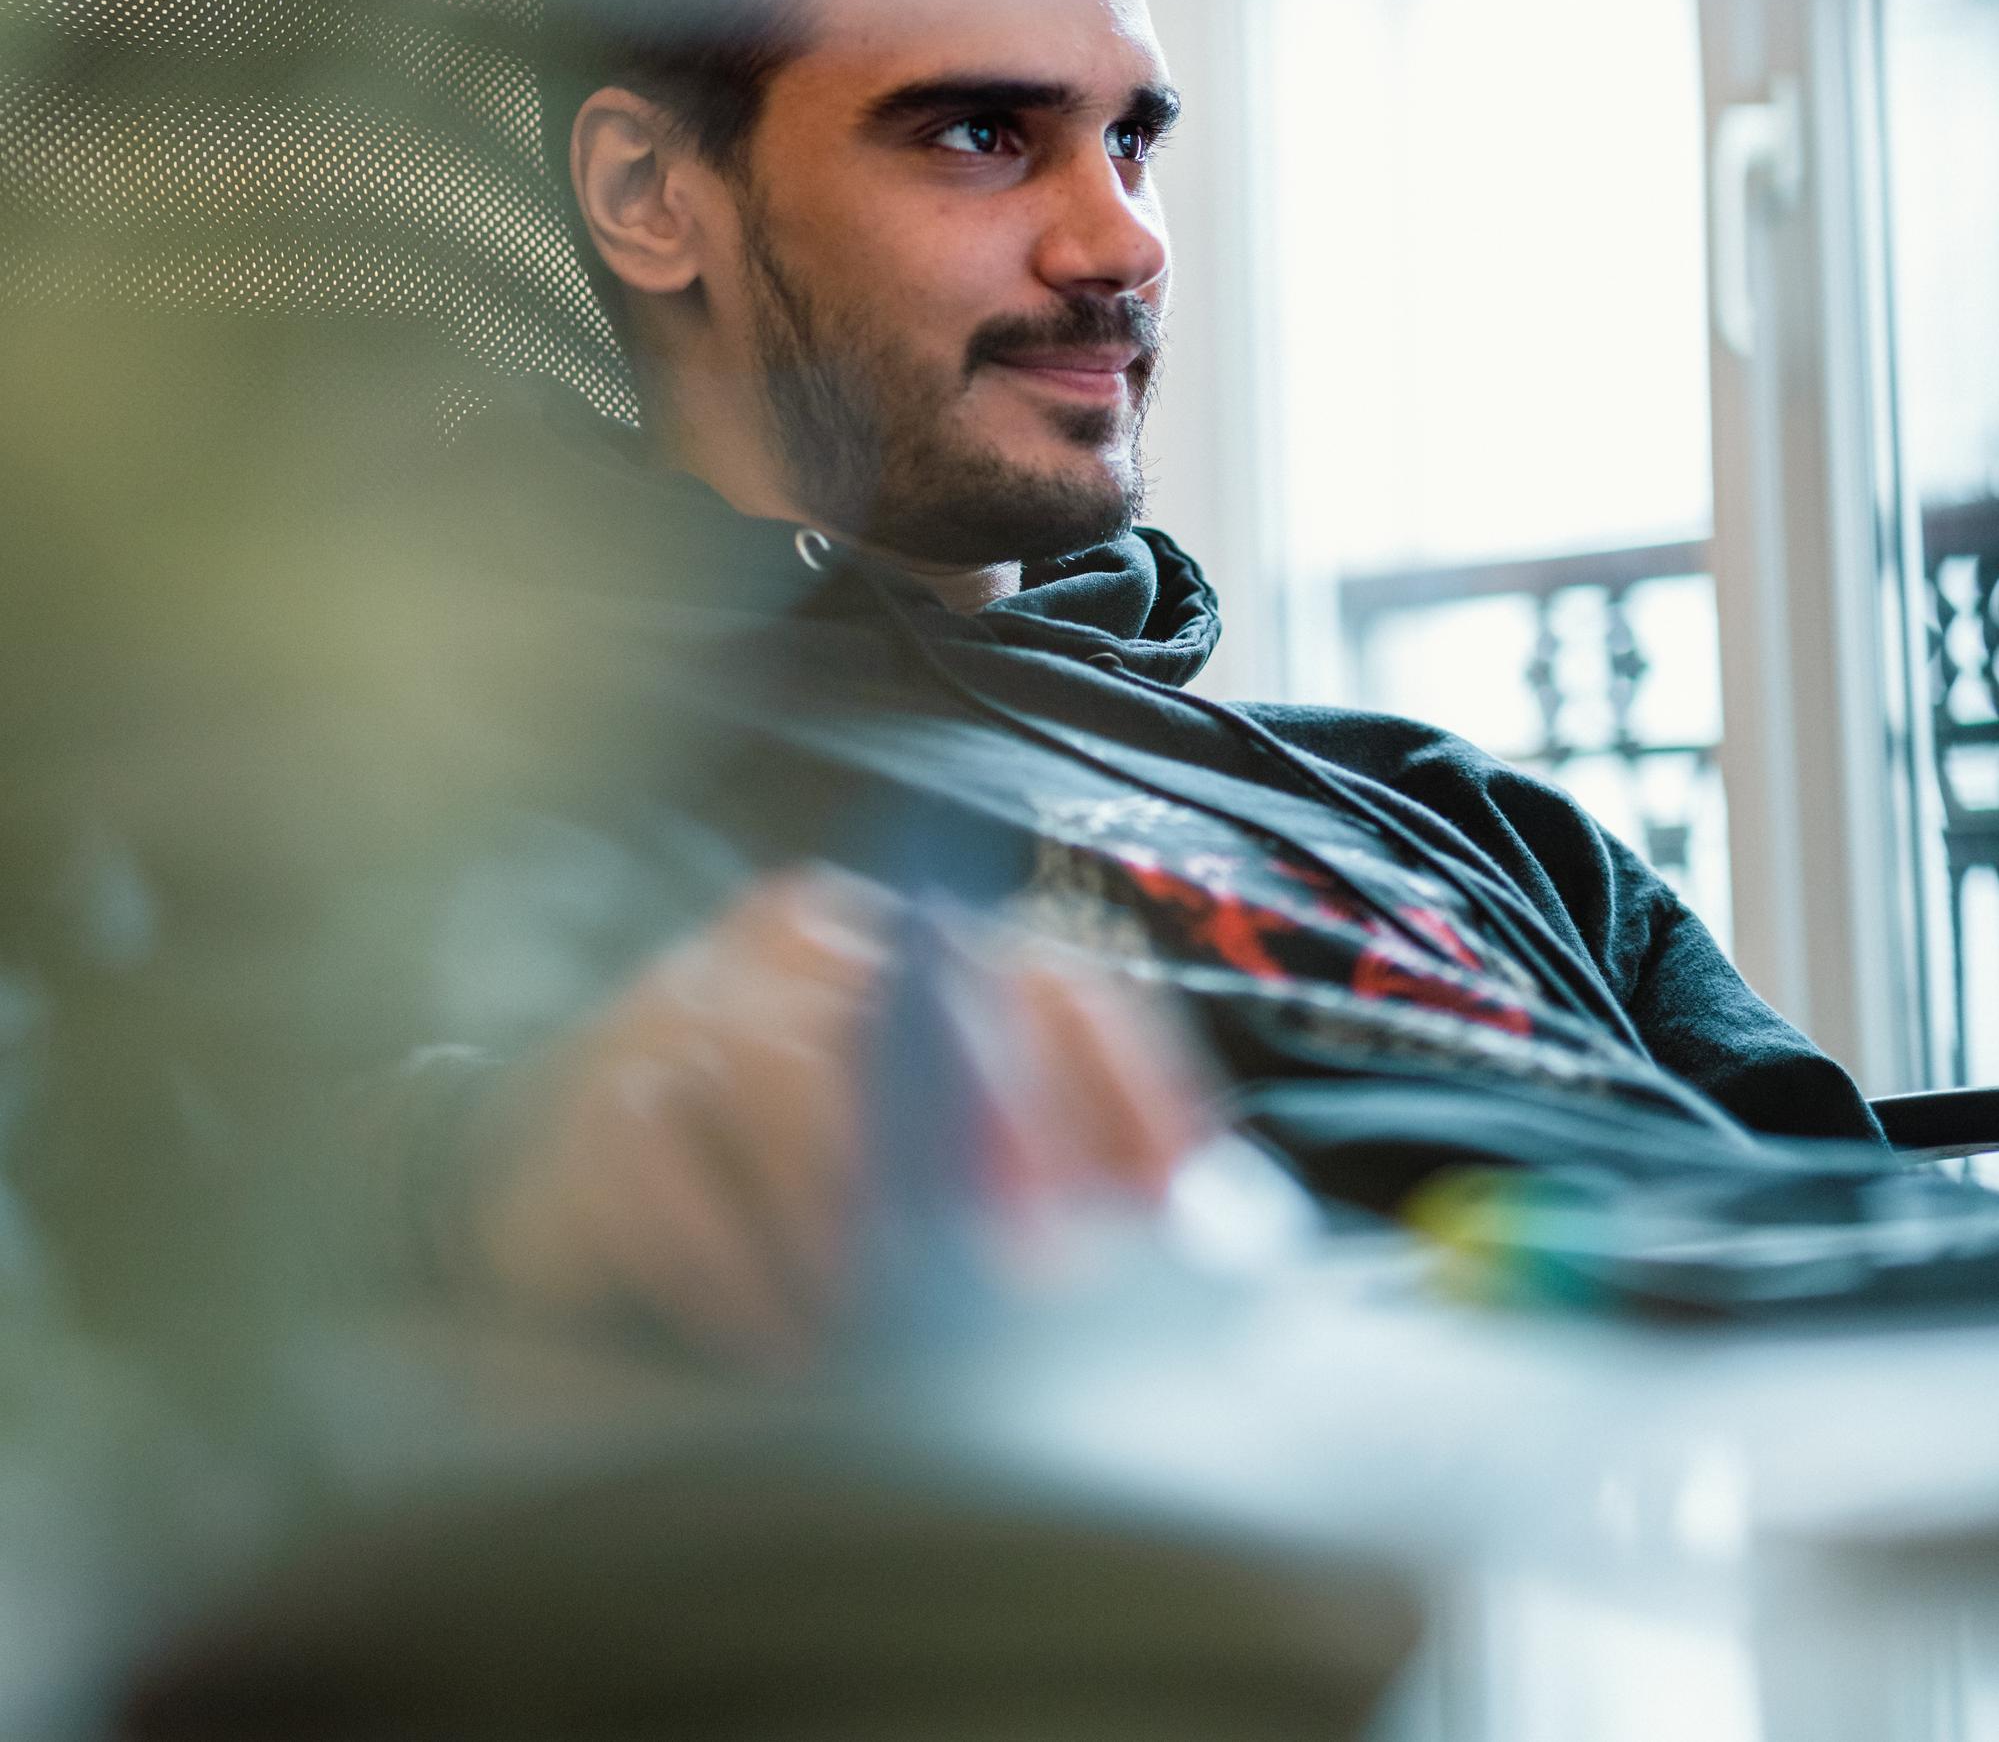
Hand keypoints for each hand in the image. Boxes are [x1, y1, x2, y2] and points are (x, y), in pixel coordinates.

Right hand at [463, 866, 1211, 1360]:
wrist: (535, 1169)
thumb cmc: (759, 1164)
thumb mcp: (898, 1141)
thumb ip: (1016, 1164)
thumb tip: (1178, 1235)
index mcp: (903, 938)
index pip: (1048, 974)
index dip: (1125, 1086)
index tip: (1174, 1208)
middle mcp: (802, 947)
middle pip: (933, 1011)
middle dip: (1006, 1143)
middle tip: (1045, 1274)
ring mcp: (688, 1011)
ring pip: (801, 1081)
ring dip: (863, 1217)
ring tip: (905, 1323)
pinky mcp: (597, 1106)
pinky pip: (678, 1181)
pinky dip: (740, 1274)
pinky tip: (783, 1345)